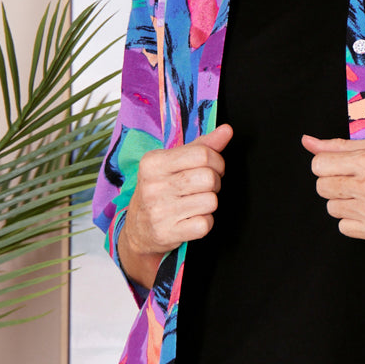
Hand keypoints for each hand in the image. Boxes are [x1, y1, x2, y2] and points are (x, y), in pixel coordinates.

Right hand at [119, 124, 232, 287]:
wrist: (137, 229)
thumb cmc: (160, 190)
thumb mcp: (173, 163)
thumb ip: (201, 146)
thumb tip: (227, 130)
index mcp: (153, 162)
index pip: (203, 154)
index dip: (217, 161)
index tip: (212, 168)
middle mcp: (153, 185)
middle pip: (209, 178)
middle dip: (214, 183)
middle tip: (202, 188)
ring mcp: (159, 211)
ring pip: (211, 201)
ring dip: (209, 203)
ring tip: (194, 203)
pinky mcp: (167, 233)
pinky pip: (205, 224)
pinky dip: (204, 222)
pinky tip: (191, 218)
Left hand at [302, 135, 364, 241]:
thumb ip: (339, 146)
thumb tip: (307, 142)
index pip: (319, 165)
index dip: (326, 167)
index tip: (338, 169)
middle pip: (322, 188)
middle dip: (334, 185)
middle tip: (354, 184)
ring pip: (332, 209)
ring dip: (344, 204)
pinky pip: (344, 228)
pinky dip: (353, 222)